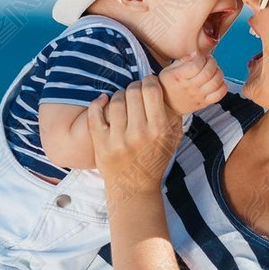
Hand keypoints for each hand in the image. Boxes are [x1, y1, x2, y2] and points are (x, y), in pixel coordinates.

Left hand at [87, 77, 182, 196]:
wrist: (134, 189)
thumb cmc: (155, 160)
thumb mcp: (173, 139)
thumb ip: (174, 114)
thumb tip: (169, 86)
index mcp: (158, 130)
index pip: (151, 90)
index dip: (149, 81)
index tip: (148, 83)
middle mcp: (139, 134)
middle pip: (133, 92)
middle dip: (135, 87)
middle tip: (135, 92)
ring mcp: (118, 139)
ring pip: (116, 100)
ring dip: (119, 95)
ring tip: (123, 100)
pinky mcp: (101, 143)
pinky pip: (95, 114)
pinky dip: (98, 103)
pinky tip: (103, 100)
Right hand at [158, 52, 227, 115]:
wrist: (167, 107)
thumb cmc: (168, 86)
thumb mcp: (168, 70)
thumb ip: (183, 60)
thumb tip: (196, 54)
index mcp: (179, 77)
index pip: (196, 65)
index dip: (202, 58)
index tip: (200, 57)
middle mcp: (189, 87)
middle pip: (208, 72)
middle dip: (212, 62)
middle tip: (209, 61)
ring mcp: (198, 96)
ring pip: (216, 82)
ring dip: (218, 72)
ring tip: (213, 70)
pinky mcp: (204, 103)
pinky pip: (219, 94)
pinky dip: (222, 86)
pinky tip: (217, 81)